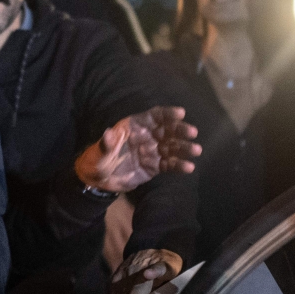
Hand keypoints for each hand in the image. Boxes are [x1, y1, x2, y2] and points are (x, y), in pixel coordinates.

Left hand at [75, 106, 200, 193]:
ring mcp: (152, 151)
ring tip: (197, 150)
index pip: (154, 116)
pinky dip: (179, 165)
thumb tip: (108, 133)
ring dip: (184, 148)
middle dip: (180, 130)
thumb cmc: (98, 160)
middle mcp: (147, 136)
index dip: (167, 114)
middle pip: (167, 130)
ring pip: (172, 147)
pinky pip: (169, 164)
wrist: (100, 180)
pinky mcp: (155, 166)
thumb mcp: (99, 153)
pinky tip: (189, 167)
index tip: (181, 113)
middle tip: (192, 132)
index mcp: (135, 126)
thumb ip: (106, 144)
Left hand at [109, 249, 182, 293]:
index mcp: (119, 286)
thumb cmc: (144, 277)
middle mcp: (127, 277)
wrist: (156, 248)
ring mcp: (143, 268)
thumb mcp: (134, 291)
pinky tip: (150, 275)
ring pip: (138, 284)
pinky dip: (153, 271)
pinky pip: (156, 267)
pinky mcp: (161, 263)